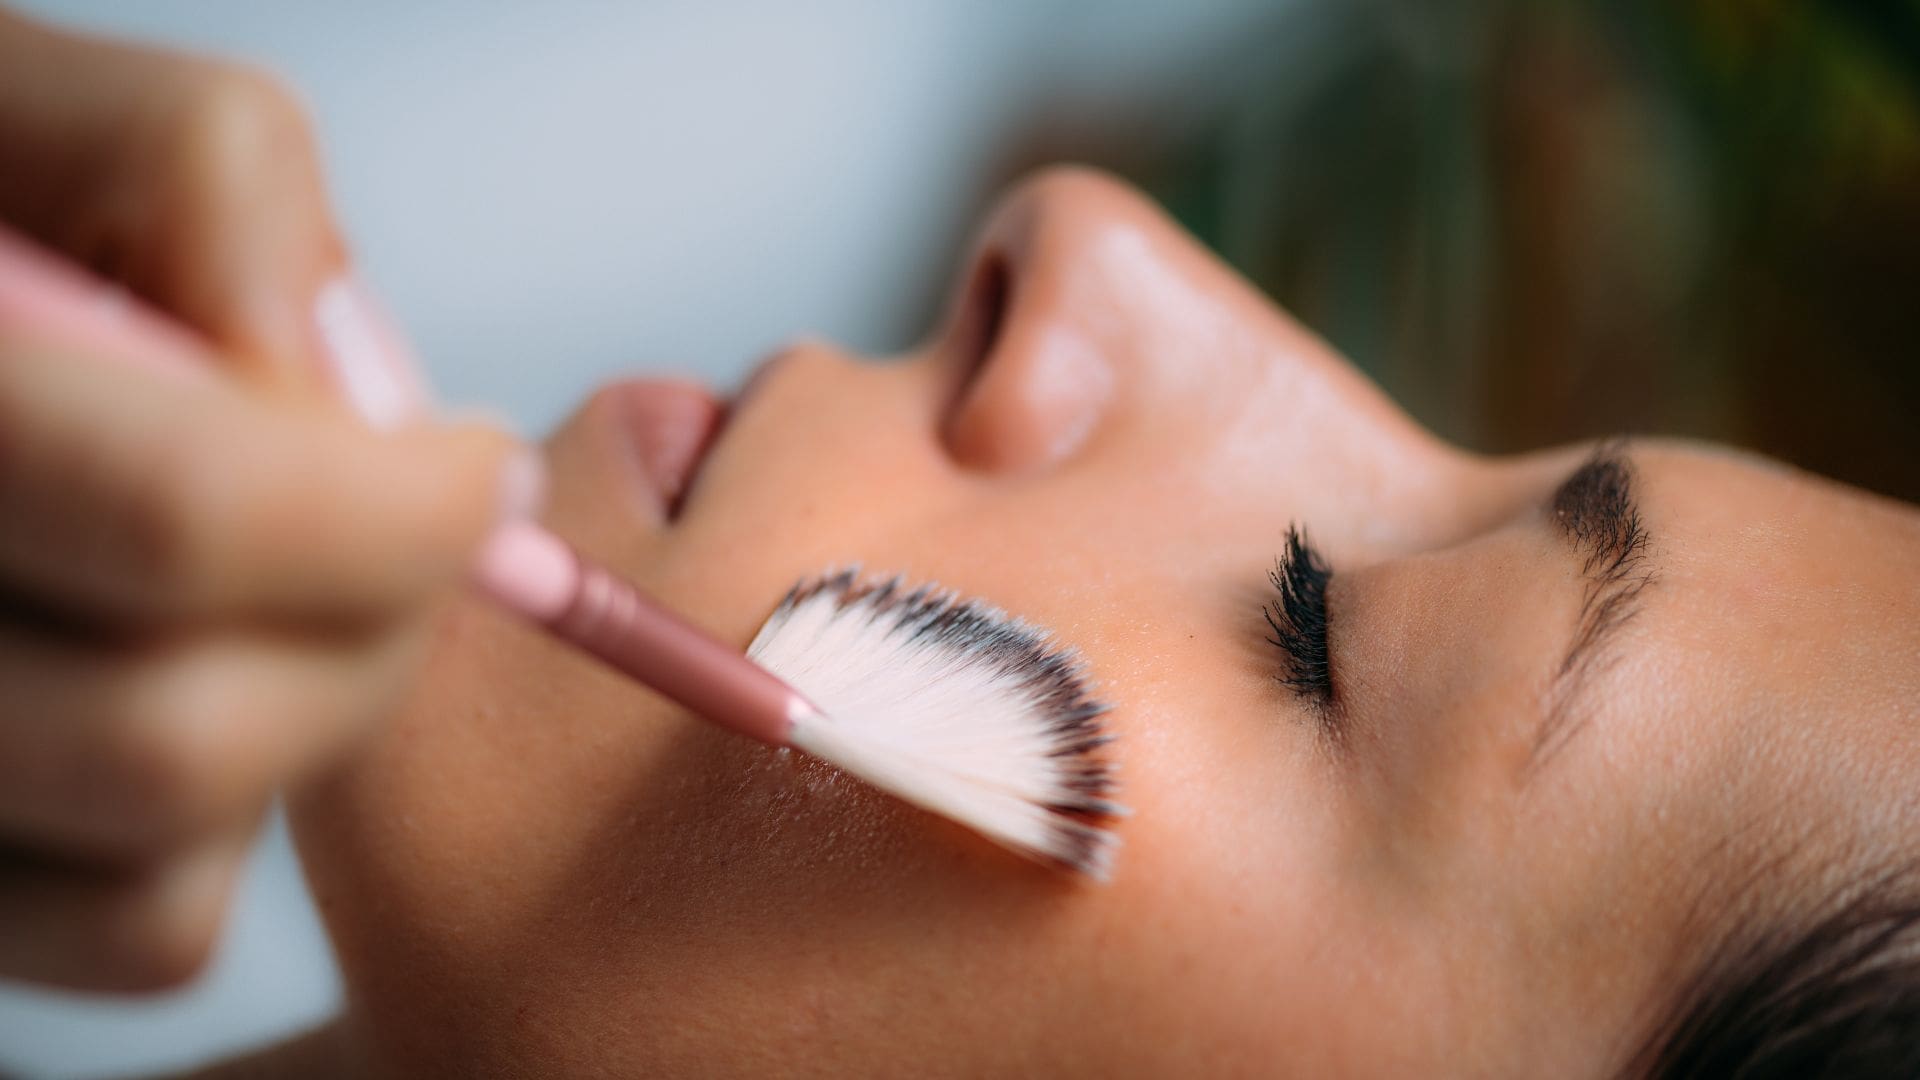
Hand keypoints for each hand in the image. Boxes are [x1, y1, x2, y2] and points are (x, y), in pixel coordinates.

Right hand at [0, 8, 537, 990]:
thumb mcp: (32, 99)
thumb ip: (207, 181)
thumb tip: (354, 397)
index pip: (188, 516)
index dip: (399, 512)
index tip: (481, 469)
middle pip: (186, 736)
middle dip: (373, 622)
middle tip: (412, 520)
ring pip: (173, 857)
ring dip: (310, 710)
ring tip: (287, 579)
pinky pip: (146, 932)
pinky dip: (229, 828)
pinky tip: (200, 673)